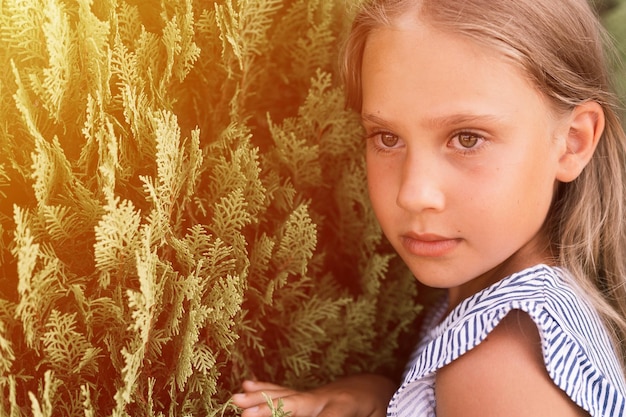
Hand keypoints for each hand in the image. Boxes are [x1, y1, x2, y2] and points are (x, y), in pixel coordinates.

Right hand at [231, 374, 395, 416]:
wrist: (377, 387)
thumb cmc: (379, 406)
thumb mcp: (376, 416)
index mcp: (344, 405)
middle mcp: (325, 397)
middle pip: (294, 404)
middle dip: (269, 409)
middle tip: (244, 413)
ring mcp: (315, 395)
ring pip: (284, 395)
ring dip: (258, 397)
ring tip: (236, 399)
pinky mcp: (309, 397)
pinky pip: (284, 392)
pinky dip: (265, 388)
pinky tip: (248, 383)